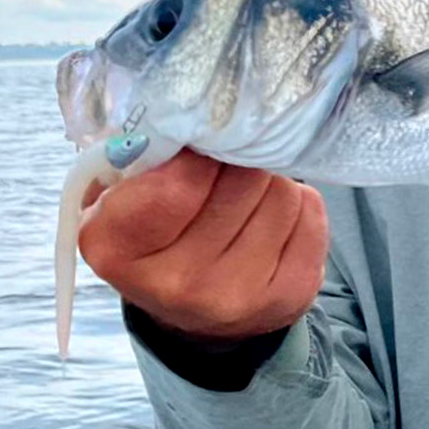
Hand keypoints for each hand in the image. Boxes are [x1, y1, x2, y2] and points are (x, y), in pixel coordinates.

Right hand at [78, 149, 328, 344]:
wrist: (191, 313)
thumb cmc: (155, 233)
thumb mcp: (120, 194)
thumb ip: (146, 156)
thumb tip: (205, 115)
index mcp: (117, 248)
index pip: (179, 182)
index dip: (198, 153)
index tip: (199, 148)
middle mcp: (175, 284)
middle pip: (240, 181)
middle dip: (237, 163)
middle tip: (224, 173)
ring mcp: (235, 297)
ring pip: (281, 194)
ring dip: (268, 184)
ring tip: (245, 201)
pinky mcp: (288, 297)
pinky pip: (311, 215)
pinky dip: (299, 206)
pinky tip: (271, 223)